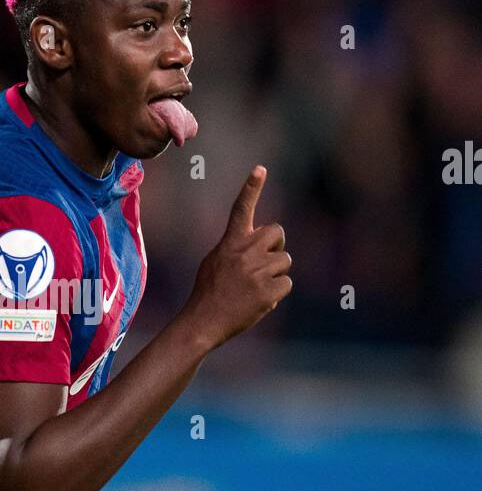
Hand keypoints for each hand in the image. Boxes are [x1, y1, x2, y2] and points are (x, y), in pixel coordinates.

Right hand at [183, 166, 292, 349]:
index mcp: (230, 243)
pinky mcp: (269, 291)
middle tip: (265, 261)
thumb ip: (236, 247)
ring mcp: (258, 271)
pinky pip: (287, 283)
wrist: (204, 321)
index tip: (260, 169)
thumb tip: (261, 243)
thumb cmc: (209, 291)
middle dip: (276, 244)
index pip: (241, 209)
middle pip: (277, 232)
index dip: (251, 187)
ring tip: (255, 287)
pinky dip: (278, 292)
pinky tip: (260, 300)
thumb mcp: (215, 260)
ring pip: (284, 261)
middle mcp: (245, 252)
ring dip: (276, 273)